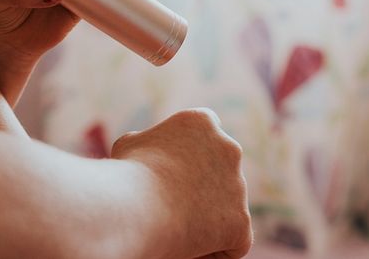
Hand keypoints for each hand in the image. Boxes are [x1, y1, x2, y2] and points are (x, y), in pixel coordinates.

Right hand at [111, 109, 252, 258]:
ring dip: (206, 217)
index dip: (193, 153)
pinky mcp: (241, 221)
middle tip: (174, 203)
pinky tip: (189, 247)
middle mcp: (228, 148)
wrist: (136, 205)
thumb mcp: (131, 144)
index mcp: (201, 122)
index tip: (177, 169)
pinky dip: (214, 248)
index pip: (207, 134)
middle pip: (221, 171)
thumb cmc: (127, 173)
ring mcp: (238, 186)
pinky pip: (233, 240)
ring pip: (226, 207)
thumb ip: (151, 144)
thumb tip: (151, 153)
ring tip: (173, 225)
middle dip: (204, 186)